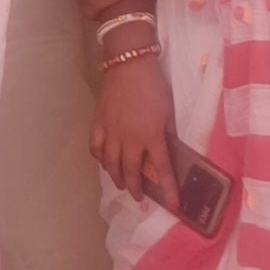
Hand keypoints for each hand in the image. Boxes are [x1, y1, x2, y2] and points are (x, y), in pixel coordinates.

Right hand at [92, 55, 176, 200]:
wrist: (128, 64)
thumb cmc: (154, 86)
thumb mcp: (168, 111)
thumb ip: (167, 133)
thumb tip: (167, 149)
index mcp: (151, 136)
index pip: (162, 169)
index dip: (169, 189)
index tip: (174, 205)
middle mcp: (130, 138)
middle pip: (131, 171)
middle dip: (136, 188)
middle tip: (139, 197)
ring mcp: (111, 131)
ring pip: (111, 163)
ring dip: (116, 177)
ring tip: (121, 184)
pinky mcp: (99, 122)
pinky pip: (96, 147)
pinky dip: (100, 158)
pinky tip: (104, 162)